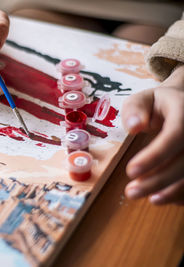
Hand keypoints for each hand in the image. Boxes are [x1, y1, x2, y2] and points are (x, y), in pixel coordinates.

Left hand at [122, 64, 183, 204]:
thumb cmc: (160, 104)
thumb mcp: (143, 98)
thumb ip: (135, 108)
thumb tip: (134, 126)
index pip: (174, 135)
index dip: (154, 156)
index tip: (130, 171)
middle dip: (158, 180)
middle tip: (131, 192)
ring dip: (172, 191)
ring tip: (149, 199)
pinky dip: (183, 193)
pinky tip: (165, 197)